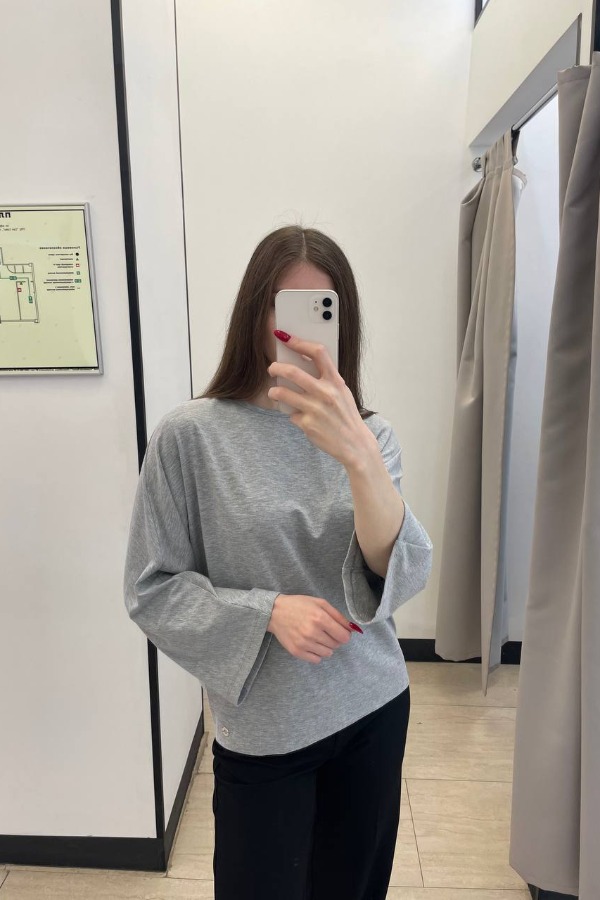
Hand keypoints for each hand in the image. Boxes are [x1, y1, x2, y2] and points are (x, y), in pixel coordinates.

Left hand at [267, 332, 375, 467]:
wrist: (355, 444)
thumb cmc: (346, 416)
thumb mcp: (342, 393)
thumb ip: (326, 380)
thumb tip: (302, 364)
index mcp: (336, 381)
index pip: (318, 352)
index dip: (298, 341)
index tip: (284, 337)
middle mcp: (325, 393)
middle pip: (292, 372)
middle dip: (276, 368)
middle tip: (272, 368)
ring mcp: (315, 409)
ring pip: (282, 393)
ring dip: (274, 391)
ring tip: (274, 392)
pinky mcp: (307, 424)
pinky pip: (290, 414)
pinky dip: (292, 414)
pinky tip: (298, 417)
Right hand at [267, 593, 353, 663]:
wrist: (275, 612)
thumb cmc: (299, 605)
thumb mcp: (320, 603)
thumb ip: (338, 616)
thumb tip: (353, 629)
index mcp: (320, 618)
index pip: (344, 636)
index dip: (345, 634)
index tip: (340, 631)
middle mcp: (313, 632)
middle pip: (336, 645)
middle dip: (334, 639)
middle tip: (325, 631)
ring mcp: (304, 644)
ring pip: (328, 653)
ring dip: (326, 646)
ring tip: (317, 637)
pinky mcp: (297, 652)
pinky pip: (316, 660)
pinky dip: (317, 653)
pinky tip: (311, 644)